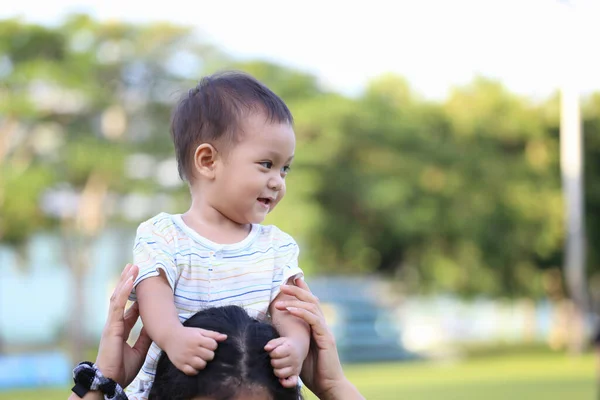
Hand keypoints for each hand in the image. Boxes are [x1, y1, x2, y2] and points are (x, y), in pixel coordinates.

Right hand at [95, 264, 152, 387]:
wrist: (111, 381)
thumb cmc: (122, 369)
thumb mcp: (139, 351)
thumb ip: (144, 338)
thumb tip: (153, 327)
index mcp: (120, 330)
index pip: (129, 308)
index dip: (135, 297)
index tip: (142, 285)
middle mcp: (115, 324)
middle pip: (121, 298)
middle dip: (127, 282)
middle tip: (134, 267)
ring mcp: (111, 324)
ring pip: (118, 297)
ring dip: (125, 281)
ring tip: (132, 267)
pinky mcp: (111, 326)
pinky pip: (117, 305)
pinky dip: (123, 292)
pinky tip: (129, 280)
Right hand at [163, 325, 226, 375]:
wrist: (169, 336)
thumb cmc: (187, 334)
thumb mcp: (200, 331)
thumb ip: (212, 334)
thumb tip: (225, 337)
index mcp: (197, 339)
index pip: (213, 345)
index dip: (212, 345)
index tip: (207, 344)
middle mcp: (191, 349)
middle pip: (209, 356)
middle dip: (209, 354)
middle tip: (203, 351)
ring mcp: (185, 358)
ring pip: (202, 365)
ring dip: (203, 362)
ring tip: (199, 358)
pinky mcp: (180, 365)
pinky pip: (192, 372)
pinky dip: (194, 370)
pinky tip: (194, 364)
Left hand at [264, 336, 303, 387]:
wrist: (299, 347)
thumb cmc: (287, 344)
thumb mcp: (280, 340)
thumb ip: (272, 343)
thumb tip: (266, 348)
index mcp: (290, 349)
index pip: (276, 353)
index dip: (271, 353)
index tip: (273, 352)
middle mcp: (294, 359)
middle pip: (277, 364)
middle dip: (273, 361)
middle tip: (275, 359)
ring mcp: (296, 368)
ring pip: (281, 374)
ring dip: (276, 371)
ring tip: (277, 366)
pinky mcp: (296, 375)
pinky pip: (292, 383)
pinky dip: (285, 383)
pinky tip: (281, 379)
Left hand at [274, 279, 345, 396]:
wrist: (328, 386)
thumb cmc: (312, 371)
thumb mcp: (299, 351)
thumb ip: (293, 339)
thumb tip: (277, 334)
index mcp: (316, 327)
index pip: (309, 303)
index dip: (302, 290)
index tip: (291, 279)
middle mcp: (322, 325)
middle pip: (311, 300)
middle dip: (297, 290)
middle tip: (281, 285)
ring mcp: (325, 330)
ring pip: (312, 306)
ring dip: (295, 300)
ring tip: (280, 300)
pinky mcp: (326, 337)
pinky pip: (313, 319)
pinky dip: (301, 312)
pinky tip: (290, 309)